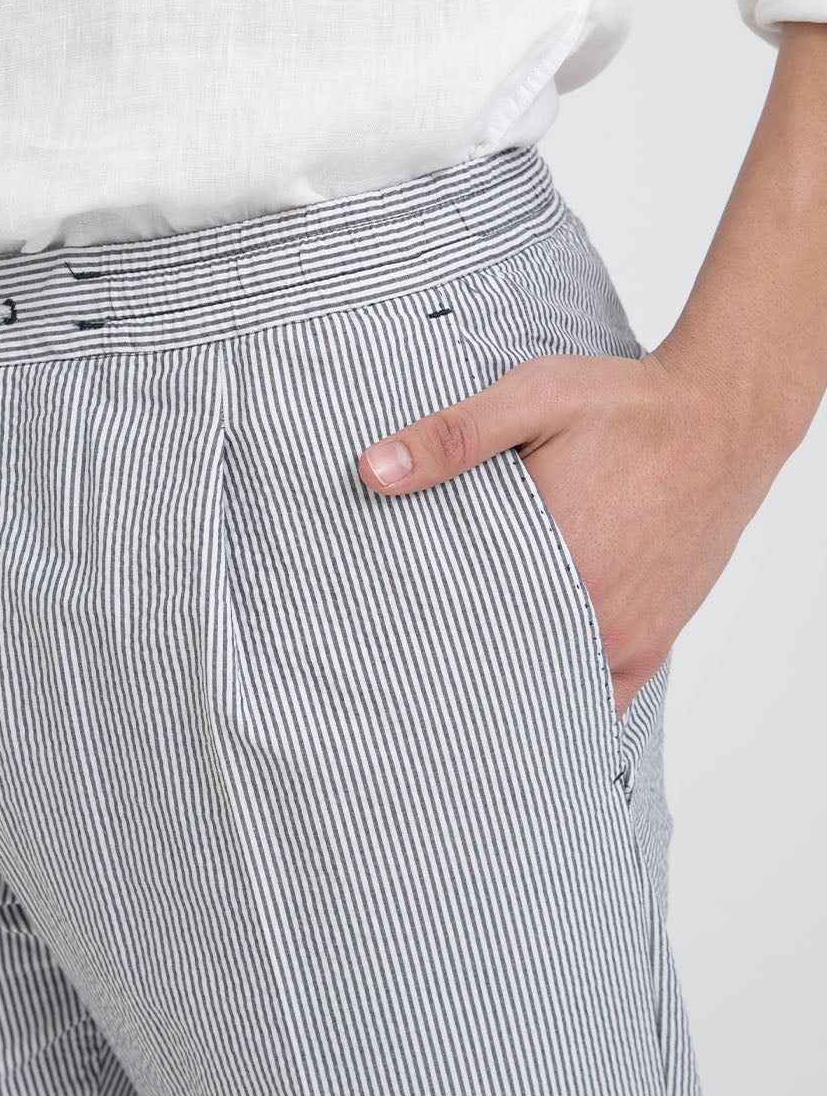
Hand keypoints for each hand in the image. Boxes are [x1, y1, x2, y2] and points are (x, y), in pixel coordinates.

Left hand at [356, 345, 780, 716]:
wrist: (725, 418)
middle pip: (500, 663)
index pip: (459, 623)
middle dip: (454, 664)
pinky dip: (562, 696)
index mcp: (553, 560)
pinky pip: (600, 697)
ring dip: (506, 682)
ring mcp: (626, 637)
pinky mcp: (653, 643)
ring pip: (546, 685)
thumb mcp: (534, 398)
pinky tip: (525, 691)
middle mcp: (593, 613)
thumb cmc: (628, 405)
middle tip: (407, 666)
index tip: (383, 639)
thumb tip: (371, 471)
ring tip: (459, 679)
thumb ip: (453, 436)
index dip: (418, 634)